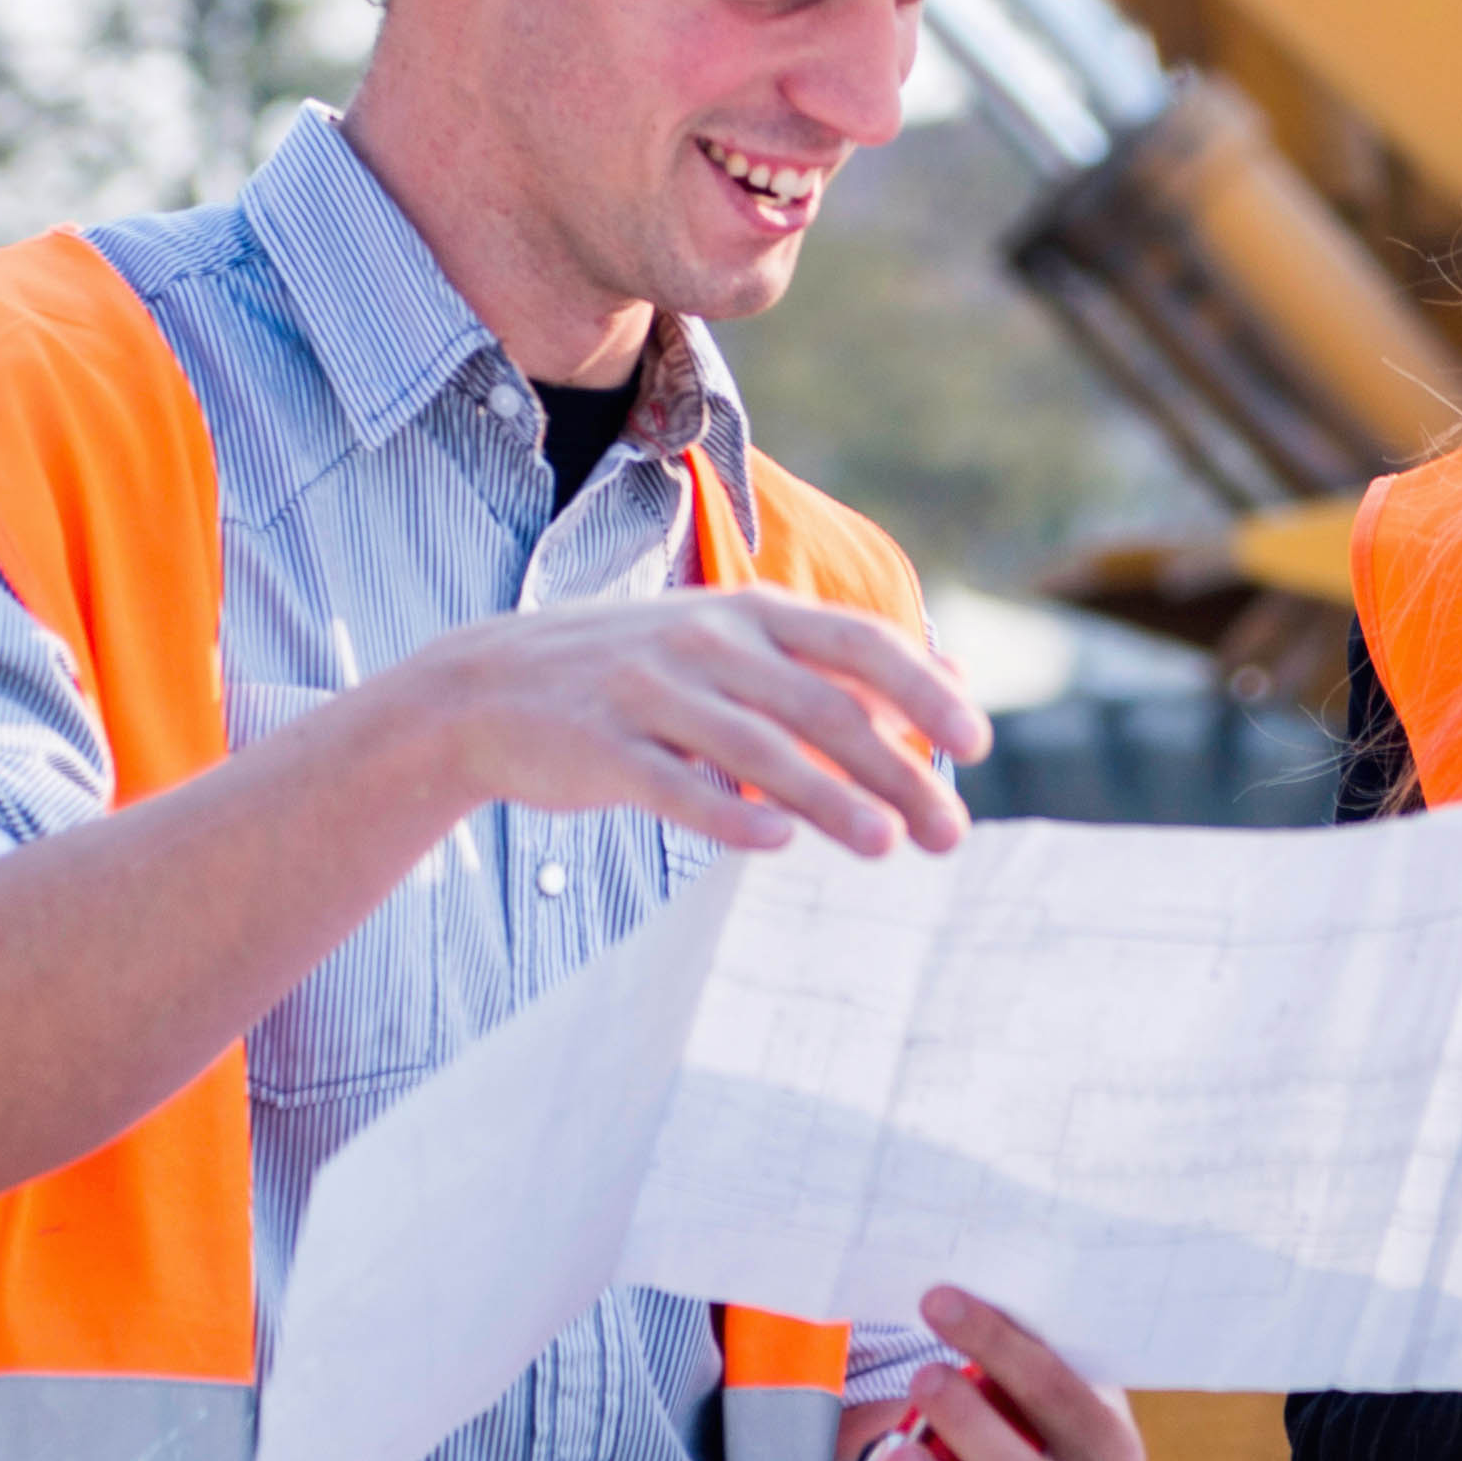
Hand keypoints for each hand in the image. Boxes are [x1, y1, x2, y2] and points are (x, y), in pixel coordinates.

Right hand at [380, 590, 986, 857]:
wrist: (484, 690)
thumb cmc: (636, 676)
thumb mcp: (733, 646)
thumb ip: (834, 663)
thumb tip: (953, 678)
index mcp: (747, 614)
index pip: (854, 643)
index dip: (921, 690)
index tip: (977, 743)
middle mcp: (704, 642)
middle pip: (819, 705)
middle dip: (894, 769)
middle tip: (949, 832)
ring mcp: (648, 692)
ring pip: (755, 748)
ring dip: (826, 799)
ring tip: (886, 846)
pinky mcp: (600, 748)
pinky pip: (671, 783)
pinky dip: (724, 813)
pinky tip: (774, 845)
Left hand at [829, 1288, 1146, 1460]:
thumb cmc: (1006, 1408)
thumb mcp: (1024, 1373)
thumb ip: (1017, 1335)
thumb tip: (969, 1262)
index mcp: (1109, 1455)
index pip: (1067, 1401)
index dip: (1004, 1348)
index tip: (938, 1298)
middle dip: (974, 1429)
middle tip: (923, 1374)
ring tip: (896, 1453)